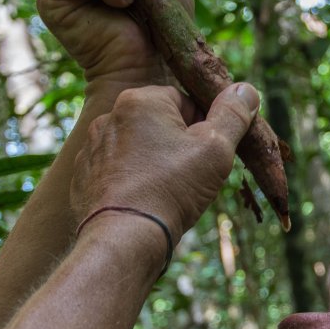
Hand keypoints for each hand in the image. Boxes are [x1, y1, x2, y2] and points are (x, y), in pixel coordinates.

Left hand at [71, 82, 260, 241]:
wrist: (124, 238)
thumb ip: (232, 115)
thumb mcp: (215, 149)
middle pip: (160, 124)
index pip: (185, 102)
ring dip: (154, 163)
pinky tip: (143, 202)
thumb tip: (246, 90)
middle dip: (178, 146)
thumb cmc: (172, 189)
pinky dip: (131, 182)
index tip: (207, 156)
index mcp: (140, 100)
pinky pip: (117, 170)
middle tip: (190, 177)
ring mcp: (92, 146)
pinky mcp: (83, 175)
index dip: (204, 129)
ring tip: (166, 193)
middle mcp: (109, 116)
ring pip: (138, 148)